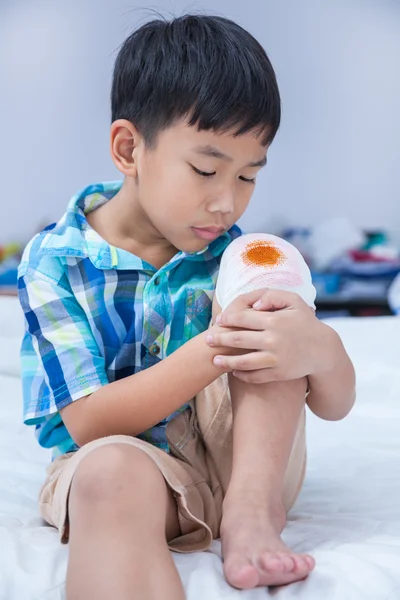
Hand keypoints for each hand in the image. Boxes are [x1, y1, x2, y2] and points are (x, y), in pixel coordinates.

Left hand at [207, 289, 332, 383]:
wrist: (323, 351)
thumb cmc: (305, 322)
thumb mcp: (295, 302)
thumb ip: (273, 296)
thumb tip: (254, 304)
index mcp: (273, 320)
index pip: (242, 318)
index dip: (227, 319)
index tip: (219, 321)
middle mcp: (272, 340)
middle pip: (237, 340)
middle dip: (220, 340)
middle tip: (208, 340)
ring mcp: (274, 358)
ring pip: (243, 362)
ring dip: (226, 361)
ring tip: (215, 361)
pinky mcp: (278, 373)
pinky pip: (255, 376)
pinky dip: (242, 375)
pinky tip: (234, 372)